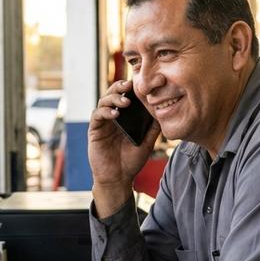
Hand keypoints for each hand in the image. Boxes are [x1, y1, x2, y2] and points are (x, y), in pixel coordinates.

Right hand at [89, 79, 161, 215]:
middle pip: (113, 94)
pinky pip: (97, 116)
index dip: (131, 88)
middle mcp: (112, 117)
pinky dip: (106, 112)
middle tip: (130, 85)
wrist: (119, 178)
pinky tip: (115, 114)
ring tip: (125, 101)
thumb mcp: (147, 142)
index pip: (126, 96)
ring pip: (104, 102)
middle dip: (120, 87)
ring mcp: (103, 123)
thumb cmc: (132, 161)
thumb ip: (153, 128)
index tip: (141, 82)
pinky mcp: (95, 131)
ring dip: (114, 98)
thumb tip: (164, 111)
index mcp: (125, 117)